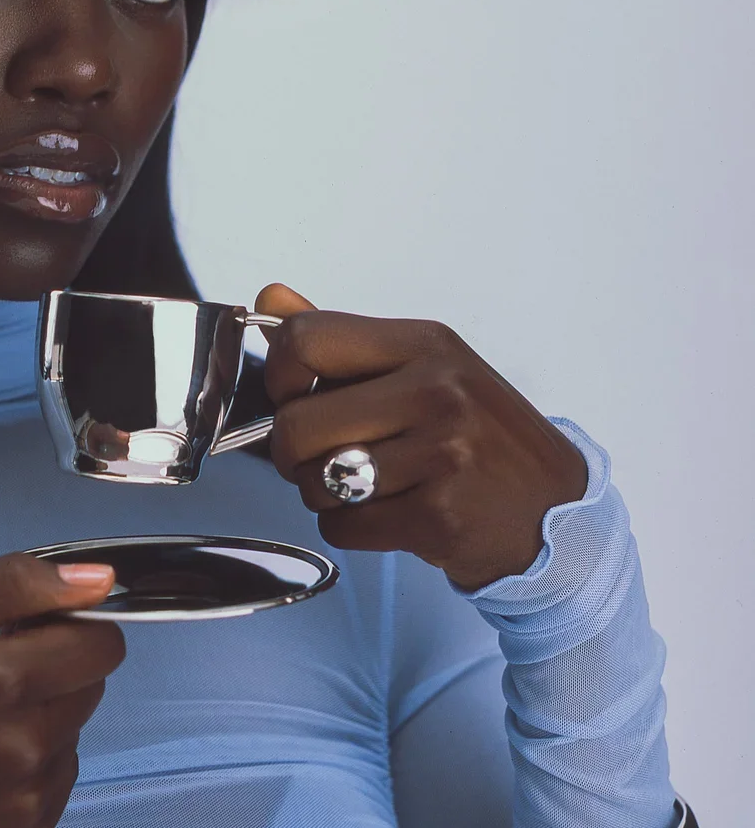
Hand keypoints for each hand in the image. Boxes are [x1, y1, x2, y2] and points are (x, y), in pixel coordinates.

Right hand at [0, 554, 125, 827]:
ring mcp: (28, 798)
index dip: (64, 626)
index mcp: (2, 680)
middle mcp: (27, 745)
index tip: (18, 631)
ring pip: (73, 733)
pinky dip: (27, 767)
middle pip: (91, 686)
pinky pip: (56, 782)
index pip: (102, 644)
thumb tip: (98, 581)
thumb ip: (14, 585)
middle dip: (51, 669)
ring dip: (39, 718)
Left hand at [253, 284, 588, 592]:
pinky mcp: (440, 514)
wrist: (555, 512)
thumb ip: (341, 341)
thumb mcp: (422, 370)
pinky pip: (343, 526)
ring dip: (325, 495)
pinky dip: (351, 529)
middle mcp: (436, 389)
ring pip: (314, 481)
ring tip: (370, 486)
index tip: (297, 398)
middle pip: (297, 423)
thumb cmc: (479, 439)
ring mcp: (443, 452)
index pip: (304, 340)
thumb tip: (271, 299)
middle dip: (293, 454)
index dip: (280, 379)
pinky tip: (390, 515)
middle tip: (323, 457)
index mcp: (424, 344)